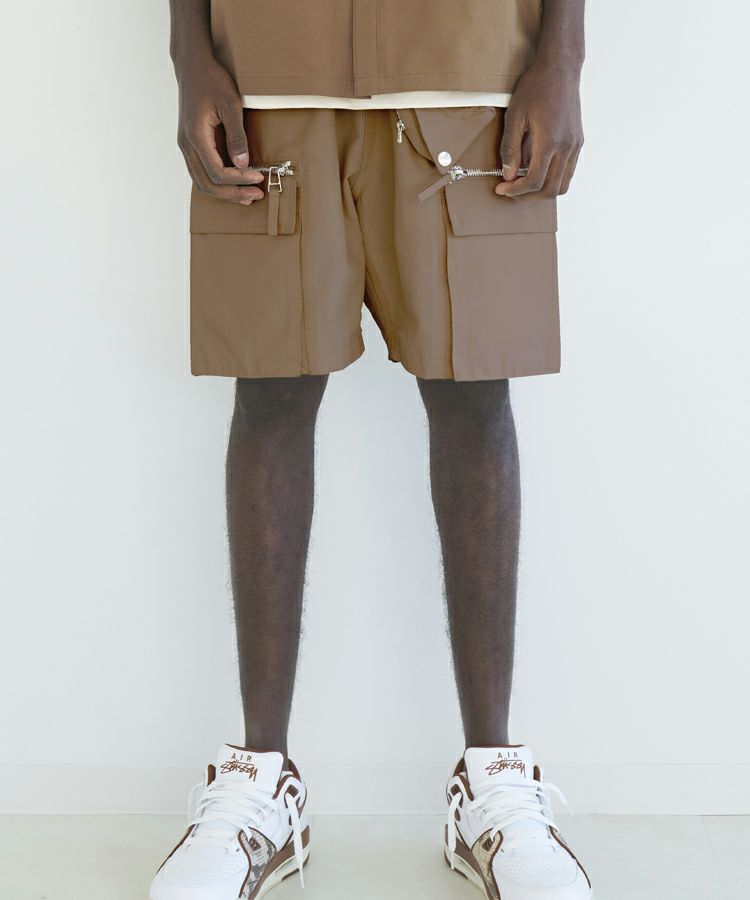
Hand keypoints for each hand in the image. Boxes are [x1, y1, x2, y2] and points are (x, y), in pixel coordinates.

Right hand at [176, 59, 264, 204]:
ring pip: (202, 182)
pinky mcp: (190, 145)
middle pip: (207, 184)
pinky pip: (201, 172)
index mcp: (195, 136)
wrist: (193, 66)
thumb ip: (237, 136)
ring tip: (247, 196)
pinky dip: (217, 182)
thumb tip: (243, 163)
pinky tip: (234, 183)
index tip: (259, 178)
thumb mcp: (230, 104)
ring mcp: (186, 146)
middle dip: (233, 194)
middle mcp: (186, 145)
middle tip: (255, 196)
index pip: (217, 172)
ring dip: (224, 192)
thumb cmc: (212, 80)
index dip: (239, 180)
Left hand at [496, 62, 583, 198]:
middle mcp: (567, 147)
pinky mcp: (578, 142)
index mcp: (550, 141)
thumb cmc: (536, 88)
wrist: (560, 68)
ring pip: (562, 185)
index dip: (515, 190)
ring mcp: (575, 146)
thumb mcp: (515, 116)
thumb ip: (510, 148)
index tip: (501, 188)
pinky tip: (537, 171)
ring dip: (542, 191)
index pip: (534, 181)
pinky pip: (567, 172)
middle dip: (528, 196)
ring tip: (523, 185)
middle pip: (550, 190)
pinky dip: (552, 179)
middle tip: (511, 191)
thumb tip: (507, 175)